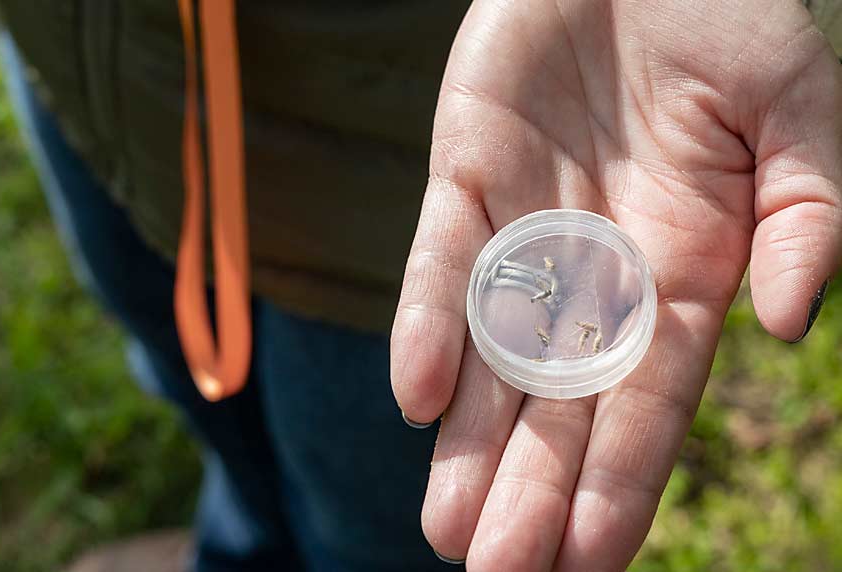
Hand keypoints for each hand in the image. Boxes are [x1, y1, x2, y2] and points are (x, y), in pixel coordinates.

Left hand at [390, 1, 841, 569]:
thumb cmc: (730, 19)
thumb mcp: (798, 113)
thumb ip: (801, 216)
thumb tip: (781, 321)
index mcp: (682, 270)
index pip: (646, 401)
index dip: (619, 482)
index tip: (588, 562)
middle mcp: (596, 269)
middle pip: (560, 401)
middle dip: (532, 488)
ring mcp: (525, 228)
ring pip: (489, 354)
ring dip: (467, 440)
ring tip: (448, 530)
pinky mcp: (465, 177)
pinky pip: (442, 261)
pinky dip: (427, 323)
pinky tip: (417, 398)